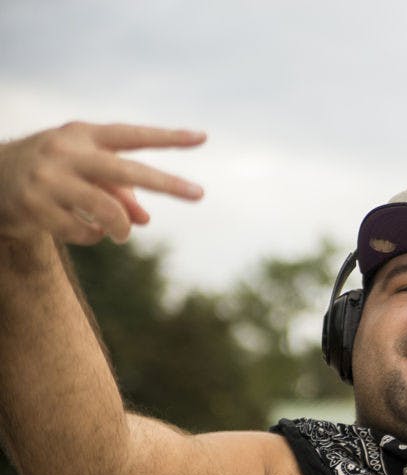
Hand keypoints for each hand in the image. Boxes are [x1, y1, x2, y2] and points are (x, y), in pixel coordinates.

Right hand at [0, 121, 205, 245]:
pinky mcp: (33, 205)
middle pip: (125, 170)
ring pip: (106, 209)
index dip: (166, 137)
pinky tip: (90, 232)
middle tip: (199, 194)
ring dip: (123, 227)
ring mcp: (48, 178)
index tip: (201, 138)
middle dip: (166, 183)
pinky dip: (93, 237)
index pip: (131, 135)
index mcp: (83, 134)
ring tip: (122, 233)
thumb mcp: (86, 171)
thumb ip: (120, 191)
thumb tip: (145, 220)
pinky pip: (82, 231)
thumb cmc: (55, 172)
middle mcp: (66, 151)